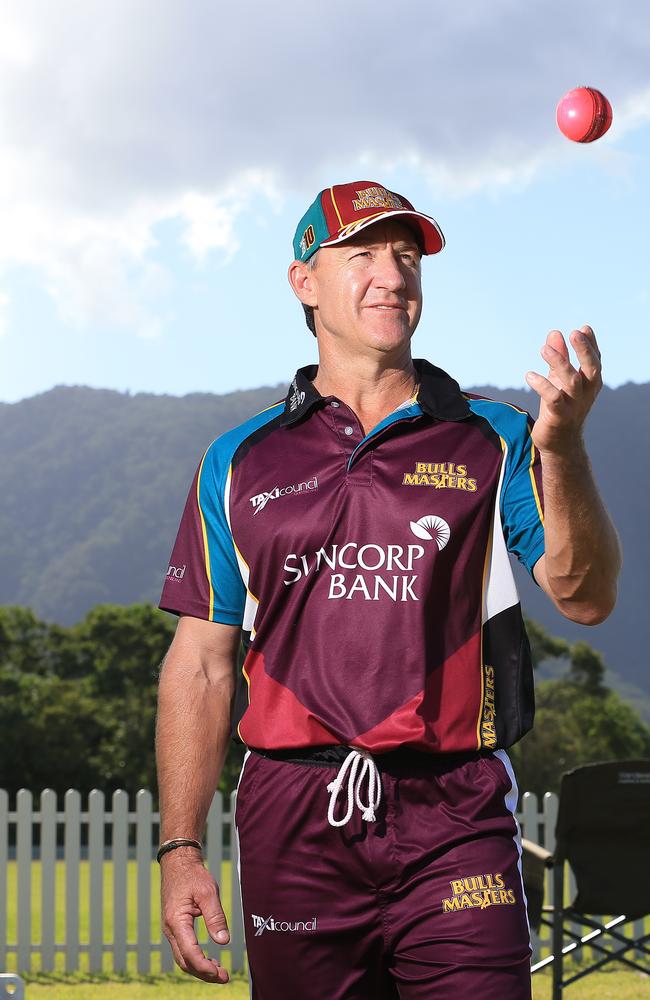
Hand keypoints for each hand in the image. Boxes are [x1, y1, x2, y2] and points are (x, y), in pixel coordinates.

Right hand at [161, 850, 230, 982]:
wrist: (178, 863)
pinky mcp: (175, 928)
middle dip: (204, 973)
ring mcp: (171, 930)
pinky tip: (209, 960)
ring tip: (219, 972)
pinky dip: (195, 959)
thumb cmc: (193, 876)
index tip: (221, 973)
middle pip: (185, 962)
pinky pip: (183, 950)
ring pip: (182, 958)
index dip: (205, 967)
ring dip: (200, 968)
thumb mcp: (208, 893)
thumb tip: (223, 942)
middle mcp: (170, 929)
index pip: (190, 953)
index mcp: (177, 922)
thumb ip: (215, 917)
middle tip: (224, 977)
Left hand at [525, 326, 601, 455]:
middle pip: (591, 368)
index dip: (591, 344)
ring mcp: (574, 405)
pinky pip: (553, 398)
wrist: (559, 443)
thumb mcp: (560, 380)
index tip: (584, 328)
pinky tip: (529, 375)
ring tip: (544, 348)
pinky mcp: (559, 416)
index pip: (595, 360)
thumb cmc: (561, 407)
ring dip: (559, 362)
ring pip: (571, 381)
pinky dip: (542, 385)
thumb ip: (559, 357)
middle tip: (575, 333)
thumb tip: (554, 333)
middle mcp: (586, 393)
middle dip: (584, 350)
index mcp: (590, 383)